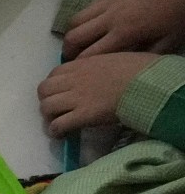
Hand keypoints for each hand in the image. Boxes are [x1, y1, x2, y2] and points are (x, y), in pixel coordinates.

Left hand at [39, 52, 163, 136]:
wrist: (148, 83)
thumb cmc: (141, 69)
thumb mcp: (114, 58)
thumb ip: (98, 65)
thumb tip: (96, 74)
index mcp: (83, 64)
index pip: (54, 73)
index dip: (54, 84)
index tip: (61, 92)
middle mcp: (75, 79)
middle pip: (43, 90)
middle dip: (46, 100)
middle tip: (56, 109)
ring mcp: (77, 98)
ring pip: (46, 107)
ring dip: (49, 116)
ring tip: (58, 122)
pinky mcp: (83, 115)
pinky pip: (58, 124)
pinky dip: (55, 131)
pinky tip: (61, 135)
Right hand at [61, 0, 184, 59]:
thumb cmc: (178, 14)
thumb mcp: (167, 42)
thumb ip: (144, 56)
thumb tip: (125, 66)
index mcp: (124, 33)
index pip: (88, 55)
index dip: (78, 65)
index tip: (77, 71)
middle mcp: (110, 17)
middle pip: (74, 36)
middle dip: (68, 49)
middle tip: (72, 57)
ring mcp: (109, 2)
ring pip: (76, 19)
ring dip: (73, 32)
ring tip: (79, 40)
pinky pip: (88, 5)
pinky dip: (85, 17)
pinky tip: (93, 22)